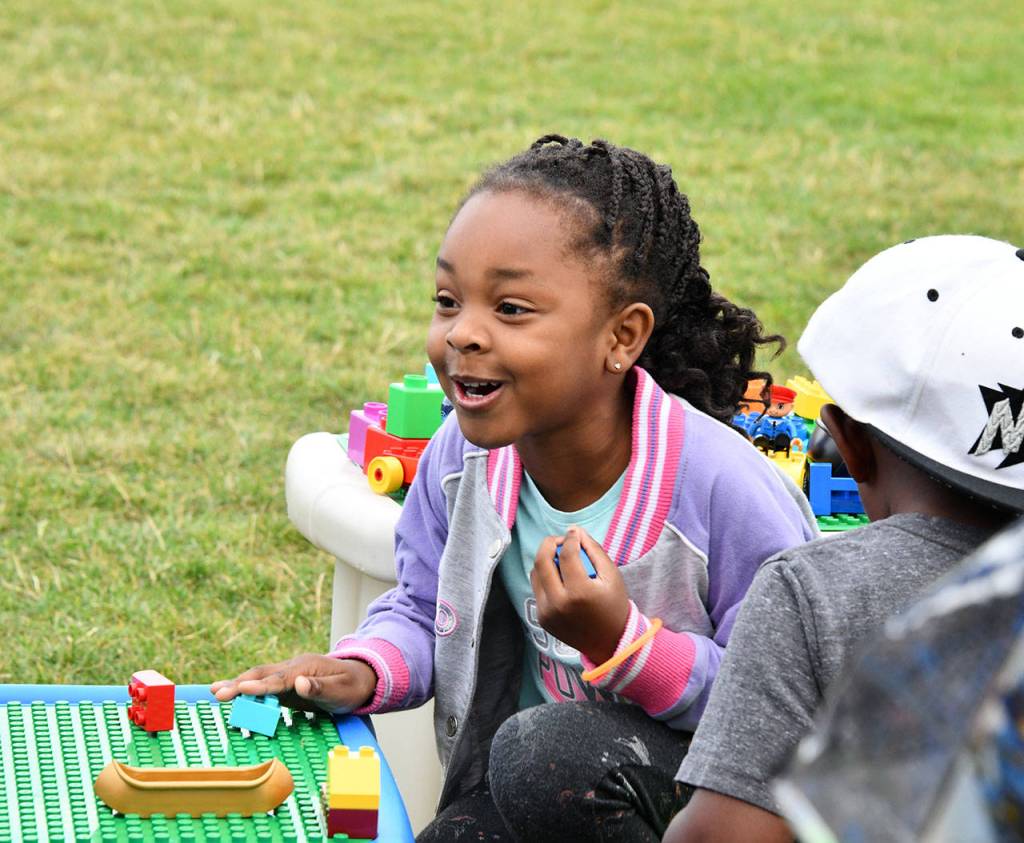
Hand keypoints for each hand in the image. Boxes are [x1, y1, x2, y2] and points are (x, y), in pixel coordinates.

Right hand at [210, 653, 376, 713]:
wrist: (359, 678)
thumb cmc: (352, 686)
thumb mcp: (342, 690)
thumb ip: (321, 688)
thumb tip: (300, 683)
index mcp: (305, 668)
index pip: (279, 679)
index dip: (260, 686)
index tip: (241, 690)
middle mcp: (293, 667)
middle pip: (263, 674)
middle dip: (239, 683)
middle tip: (217, 692)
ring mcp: (288, 674)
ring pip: (260, 677)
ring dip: (238, 684)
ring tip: (215, 691)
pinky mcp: (286, 683)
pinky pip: (263, 685)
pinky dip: (246, 689)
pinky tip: (231, 693)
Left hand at [530, 527, 629, 664]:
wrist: (610, 642)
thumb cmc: (613, 605)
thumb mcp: (612, 575)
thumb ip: (594, 549)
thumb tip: (575, 530)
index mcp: (579, 592)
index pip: (567, 555)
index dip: (571, 538)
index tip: (575, 534)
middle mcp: (559, 603)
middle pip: (541, 561)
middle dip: (549, 543)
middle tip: (560, 540)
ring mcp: (547, 613)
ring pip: (535, 574)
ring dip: (545, 560)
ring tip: (561, 559)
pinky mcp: (541, 618)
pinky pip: (537, 589)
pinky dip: (545, 578)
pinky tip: (560, 577)